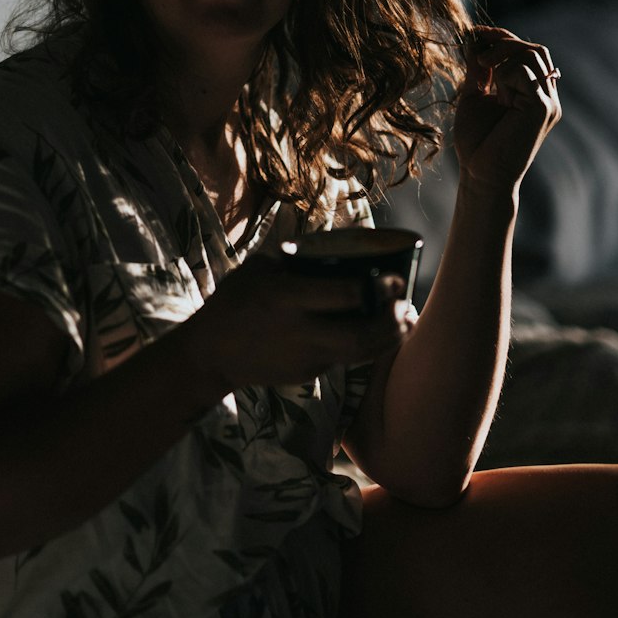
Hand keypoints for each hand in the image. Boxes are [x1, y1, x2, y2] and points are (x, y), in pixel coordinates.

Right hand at [178, 254, 413, 394]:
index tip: (395, 279)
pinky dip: (366, 347)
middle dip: (392, 322)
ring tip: (406, 322)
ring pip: (361, 354)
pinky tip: (378, 333)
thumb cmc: (234, 301)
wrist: (211, 354)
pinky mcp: (308, 374)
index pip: (344, 295)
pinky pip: (345, 359)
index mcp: (287, 297)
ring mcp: (306, 357)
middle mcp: (300, 330)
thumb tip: (332, 243)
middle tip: (406, 305)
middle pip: (361, 334)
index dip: (377, 289)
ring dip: (390, 339)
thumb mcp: (258, 269)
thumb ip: (293, 259)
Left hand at [453, 27, 561, 201]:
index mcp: (533, 94)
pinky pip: (526, 71)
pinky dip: (505, 73)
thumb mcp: (474, 95)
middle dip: (505, 41)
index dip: (503, 38)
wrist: (480, 173)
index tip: (477, 34)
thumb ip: (479, 69)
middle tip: (480, 50)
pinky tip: (496, 94)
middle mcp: (546, 97)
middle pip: (535, 49)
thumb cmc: (477, 141)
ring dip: (503, 55)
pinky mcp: (544, 109)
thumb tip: (476, 39)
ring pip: (533, 54)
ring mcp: (548, 103)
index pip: (527, 53)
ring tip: (484, 73)